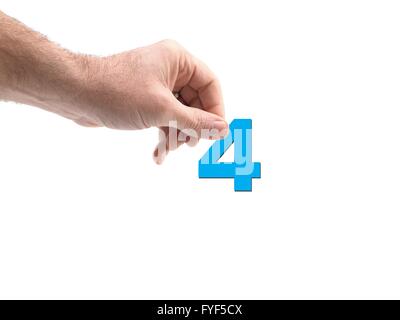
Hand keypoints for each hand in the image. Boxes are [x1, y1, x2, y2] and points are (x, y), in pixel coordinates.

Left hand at [77, 40, 227, 163]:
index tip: (216, 133)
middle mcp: (170, 70)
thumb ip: (196, 122)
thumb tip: (222, 129)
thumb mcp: (163, 110)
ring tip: (167, 148)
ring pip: (180, 114)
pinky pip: (164, 119)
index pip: (210, 85)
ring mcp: (157, 86)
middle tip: (188, 143)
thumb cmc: (117, 92)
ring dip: (176, 135)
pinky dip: (163, 136)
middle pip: (196, 102)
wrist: (77, 95)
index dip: (216, 110)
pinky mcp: (146, 100)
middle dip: (192, 127)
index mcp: (178, 60)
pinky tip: (158, 154)